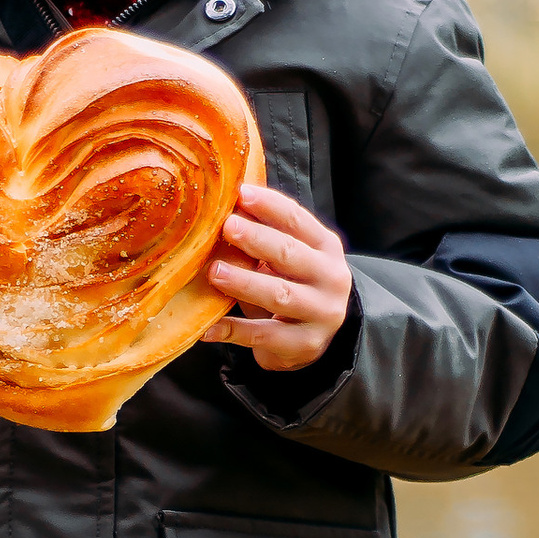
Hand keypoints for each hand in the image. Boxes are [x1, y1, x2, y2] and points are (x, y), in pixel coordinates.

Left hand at [203, 183, 352, 371]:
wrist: (319, 336)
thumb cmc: (296, 286)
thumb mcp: (292, 258)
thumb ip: (268, 236)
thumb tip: (224, 208)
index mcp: (325, 248)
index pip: (298, 221)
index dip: (270, 206)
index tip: (241, 193)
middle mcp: (330, 278)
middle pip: (291, 255)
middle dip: (257, 239)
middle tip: (227, 227)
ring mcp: (320, 313)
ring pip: (280, 295)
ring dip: (244, 282)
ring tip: (215, 272)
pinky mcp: (304, 344)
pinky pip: (264, 335)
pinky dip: (233, 331)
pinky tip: (208, 327)